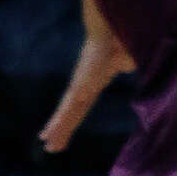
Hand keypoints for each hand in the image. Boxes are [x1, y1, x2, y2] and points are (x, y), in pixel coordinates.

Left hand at [38, 19, 134, 153]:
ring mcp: (80, 88)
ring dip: (57, 131)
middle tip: (51, 145)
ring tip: (48, 146)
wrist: (112, 29)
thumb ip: (127, 63)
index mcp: (94, 80)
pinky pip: (68, 111)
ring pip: (67, 115)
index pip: (83, 103)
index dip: (74, 115)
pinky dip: (58, 125)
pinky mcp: (79, 89)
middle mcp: (84, 86)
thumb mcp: (127, 57)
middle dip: (62, 128)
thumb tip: (129, 61)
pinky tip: (47, 136)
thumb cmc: (121, 37)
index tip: (66, 125)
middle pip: (72, 112)